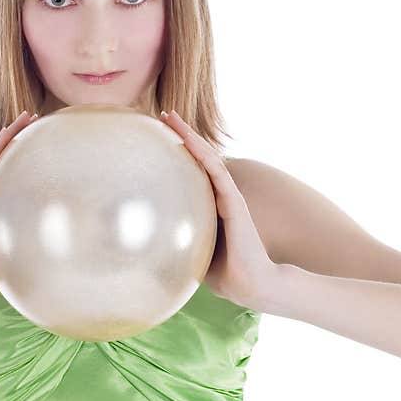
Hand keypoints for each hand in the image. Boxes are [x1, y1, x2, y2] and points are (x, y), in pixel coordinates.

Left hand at [159, 109, 279, 311]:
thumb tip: (148, 249)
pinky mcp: (233, 202)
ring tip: (170, 116)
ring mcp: (228, 197)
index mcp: (213, 207)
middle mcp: (221, 197)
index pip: (193, 174)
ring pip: (206, 158)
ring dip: (189, 135)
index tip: (159, 139)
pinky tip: (188, 139)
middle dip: (182, 135)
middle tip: (163, 116)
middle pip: (199, 158)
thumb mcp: (195, 255)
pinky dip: (202, 153)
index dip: (179, 155)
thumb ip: (180, 245)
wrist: (252, 284)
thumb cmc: (226, 274)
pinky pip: (215, 172)